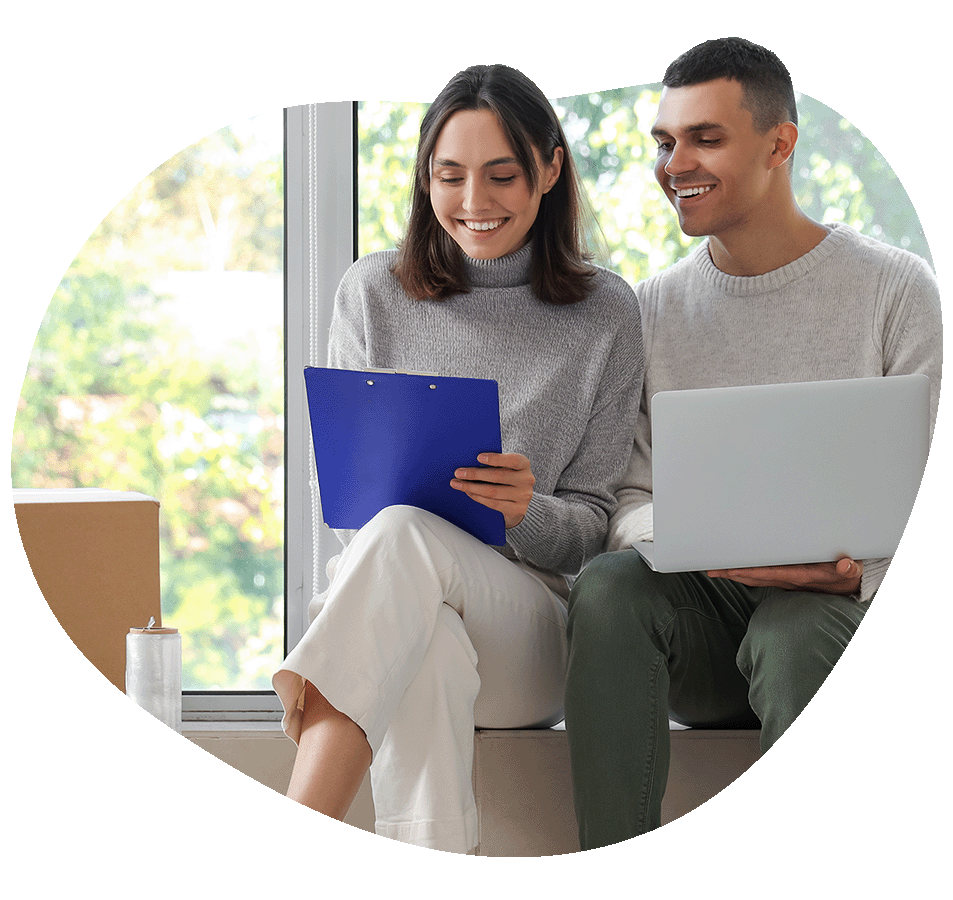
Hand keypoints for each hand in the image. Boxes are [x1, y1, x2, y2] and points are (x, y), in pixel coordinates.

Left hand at [451, 452, 534, 528]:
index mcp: (524, 464)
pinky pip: (493, 504)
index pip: (513, 460)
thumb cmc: (508, 478)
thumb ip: (495, 463)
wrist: (519, 501)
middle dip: (475, 474)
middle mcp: (527, 480)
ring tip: (458, 484)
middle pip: (498, 476)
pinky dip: (478, 497)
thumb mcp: (506, 467)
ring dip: (472, 487)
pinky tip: (468, 492)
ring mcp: (523, 496)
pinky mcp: (518, 509)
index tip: (478, 457)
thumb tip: (469, 461)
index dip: (496, 459)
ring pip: (493, 492)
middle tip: (458, 472)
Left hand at [707, 557, 862, 595]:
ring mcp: (785, 580)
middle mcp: (790, 580)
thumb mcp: (853, 570)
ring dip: (734, 573)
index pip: (772, 573)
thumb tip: (846, 565)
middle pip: (756, 577)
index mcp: (803, 576)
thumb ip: (850, 568)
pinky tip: (732, 569)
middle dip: (733, 573)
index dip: (751, 571)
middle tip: (711, 568)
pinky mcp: (785, 577)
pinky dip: (744, 572)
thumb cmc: (849, 574)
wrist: (851, 586)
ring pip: (754, 578)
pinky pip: (760, 575)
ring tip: (714, 569)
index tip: (732, 568)